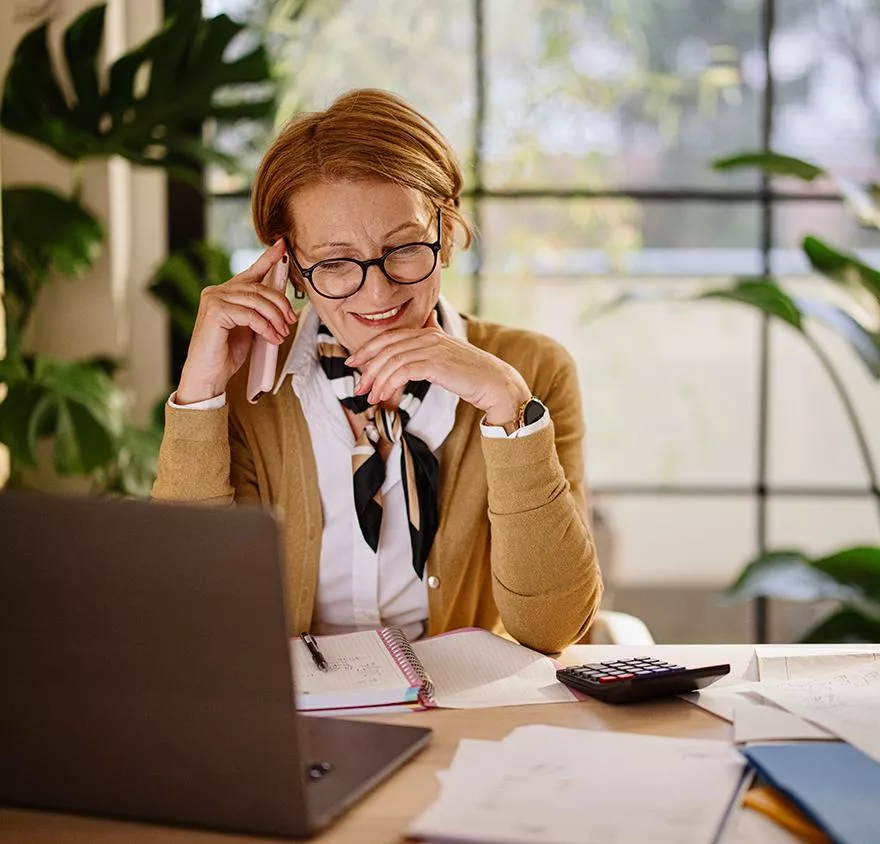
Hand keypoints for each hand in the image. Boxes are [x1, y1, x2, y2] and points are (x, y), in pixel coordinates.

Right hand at [176, 241, 296, 404]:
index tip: (282, 246)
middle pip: (259, 288)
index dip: (268, 258)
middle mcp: (216, 291)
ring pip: (256, 300)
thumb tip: (282, 306)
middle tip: (290, 320)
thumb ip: (259, 313)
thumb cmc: (226, 354)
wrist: (208, 376)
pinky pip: (250, 314)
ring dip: (275, 318)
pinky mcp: (215, 312)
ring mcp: (213, 299)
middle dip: (280, 304)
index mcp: (225, 293)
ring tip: (281, 333)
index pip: (251, 272)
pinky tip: (272, 337)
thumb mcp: (249, 329)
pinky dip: (265, 327)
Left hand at [346, 312, 531, 424]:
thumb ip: (429, 351)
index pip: (390, 336)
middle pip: (387, 347)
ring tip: (369, 396)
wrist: (496, 384)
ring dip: (376, 380)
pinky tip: (383, 396)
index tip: (354, 362)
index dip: (368, 348)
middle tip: (357, 386)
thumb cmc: (472, 375)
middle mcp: (429, 336)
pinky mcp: (436, 363)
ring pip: (392, 360)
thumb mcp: (447, 358)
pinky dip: (389, 384)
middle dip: (367, 367)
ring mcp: (433, 348)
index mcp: (429, 332)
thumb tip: (412, 356)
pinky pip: (403, 371)